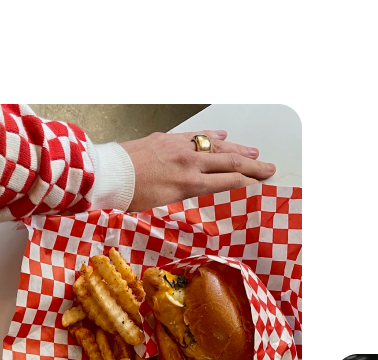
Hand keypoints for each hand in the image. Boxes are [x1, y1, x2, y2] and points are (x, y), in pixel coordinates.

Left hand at [120, 131, 276, 211]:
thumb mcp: (162, 206)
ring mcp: (179, 148)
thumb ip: (185, 197)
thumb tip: (201, 194)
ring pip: (215, 146)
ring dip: (237, 149)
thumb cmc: (131, 196)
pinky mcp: (168, 139)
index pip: (227, 181)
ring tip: (253, 152)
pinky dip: (211, 135)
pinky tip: (222, 135)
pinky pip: (196, 135)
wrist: (109, 174)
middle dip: (252, 165)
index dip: (247, 182)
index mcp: (188, 184)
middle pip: (228, 162)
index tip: (261, 183)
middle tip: (268, 167)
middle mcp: (188, 163)